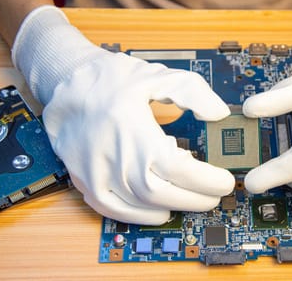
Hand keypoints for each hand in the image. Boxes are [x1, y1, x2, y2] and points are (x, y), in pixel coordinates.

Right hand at [12, 6, 234, 224]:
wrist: (66, 84)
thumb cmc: (111, 79)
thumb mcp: (157, 74)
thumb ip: (192, 92)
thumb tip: (219, 114)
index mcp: (132, 129)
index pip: (178, 168)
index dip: (206, 179)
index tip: (225, 180)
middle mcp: (112, 157)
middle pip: (163, 194)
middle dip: (197, 198)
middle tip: (216, 193)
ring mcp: (95, 174)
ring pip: (141, 206)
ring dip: (175, 207)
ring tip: (195, 198)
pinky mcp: (85, 182)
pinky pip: (114, 211)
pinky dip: (141, 216)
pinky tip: (160, 211)